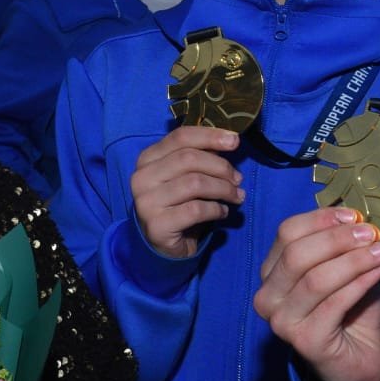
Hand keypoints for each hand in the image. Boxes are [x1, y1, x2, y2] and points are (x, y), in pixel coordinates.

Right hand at [130, 125, 243, 258]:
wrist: (162, 244)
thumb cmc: (178, 204)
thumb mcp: (185, 175)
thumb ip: (201, 156)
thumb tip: (228, 141)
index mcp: (147, 159)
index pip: (180, 137)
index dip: (210, 136)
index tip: (234, 141)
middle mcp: (142, 177)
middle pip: (189, 158)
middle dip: (220, 167)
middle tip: (238, 179)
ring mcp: (146, 202)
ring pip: (194, 183)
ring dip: (223, 189)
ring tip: (236, 196)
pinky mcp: (157, 226)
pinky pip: (196, 210)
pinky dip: (216, 209)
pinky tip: (222, 212)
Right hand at [254, 207, 379, 380]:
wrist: (358, 360)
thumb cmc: (349, 310)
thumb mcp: (346, 269)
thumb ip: (345, 245)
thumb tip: (360, 218)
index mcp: (271, 272)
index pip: (287, 233)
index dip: (321, 220)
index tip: (355, 215)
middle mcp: (267, 296)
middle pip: (297, 254)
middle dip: (337, 239)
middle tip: (371, 233)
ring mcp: (281, 321)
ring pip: (315, 279)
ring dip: (354, 260)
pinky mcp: (303, 341)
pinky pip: (334, 303)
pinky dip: (360, 282)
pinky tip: (379, 271)